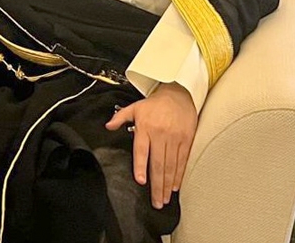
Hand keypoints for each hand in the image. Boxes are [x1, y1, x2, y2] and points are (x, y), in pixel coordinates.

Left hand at [106, 82, 197, 209]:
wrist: (179, 94)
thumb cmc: (155, 103)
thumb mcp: (135, 107)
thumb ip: (120, 117)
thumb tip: (108, 126)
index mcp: (146, 127)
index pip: (142, 150)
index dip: (141, 166)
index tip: (141, 181)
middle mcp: (160, 134)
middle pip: (158, 163)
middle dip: (157, 185)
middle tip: (156, 202)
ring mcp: (175, 138)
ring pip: (171, 165)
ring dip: (167, 184)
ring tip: (164, 199)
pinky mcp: (186, 140)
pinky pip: (182, 160)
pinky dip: (178, 175)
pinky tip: (174, 186)